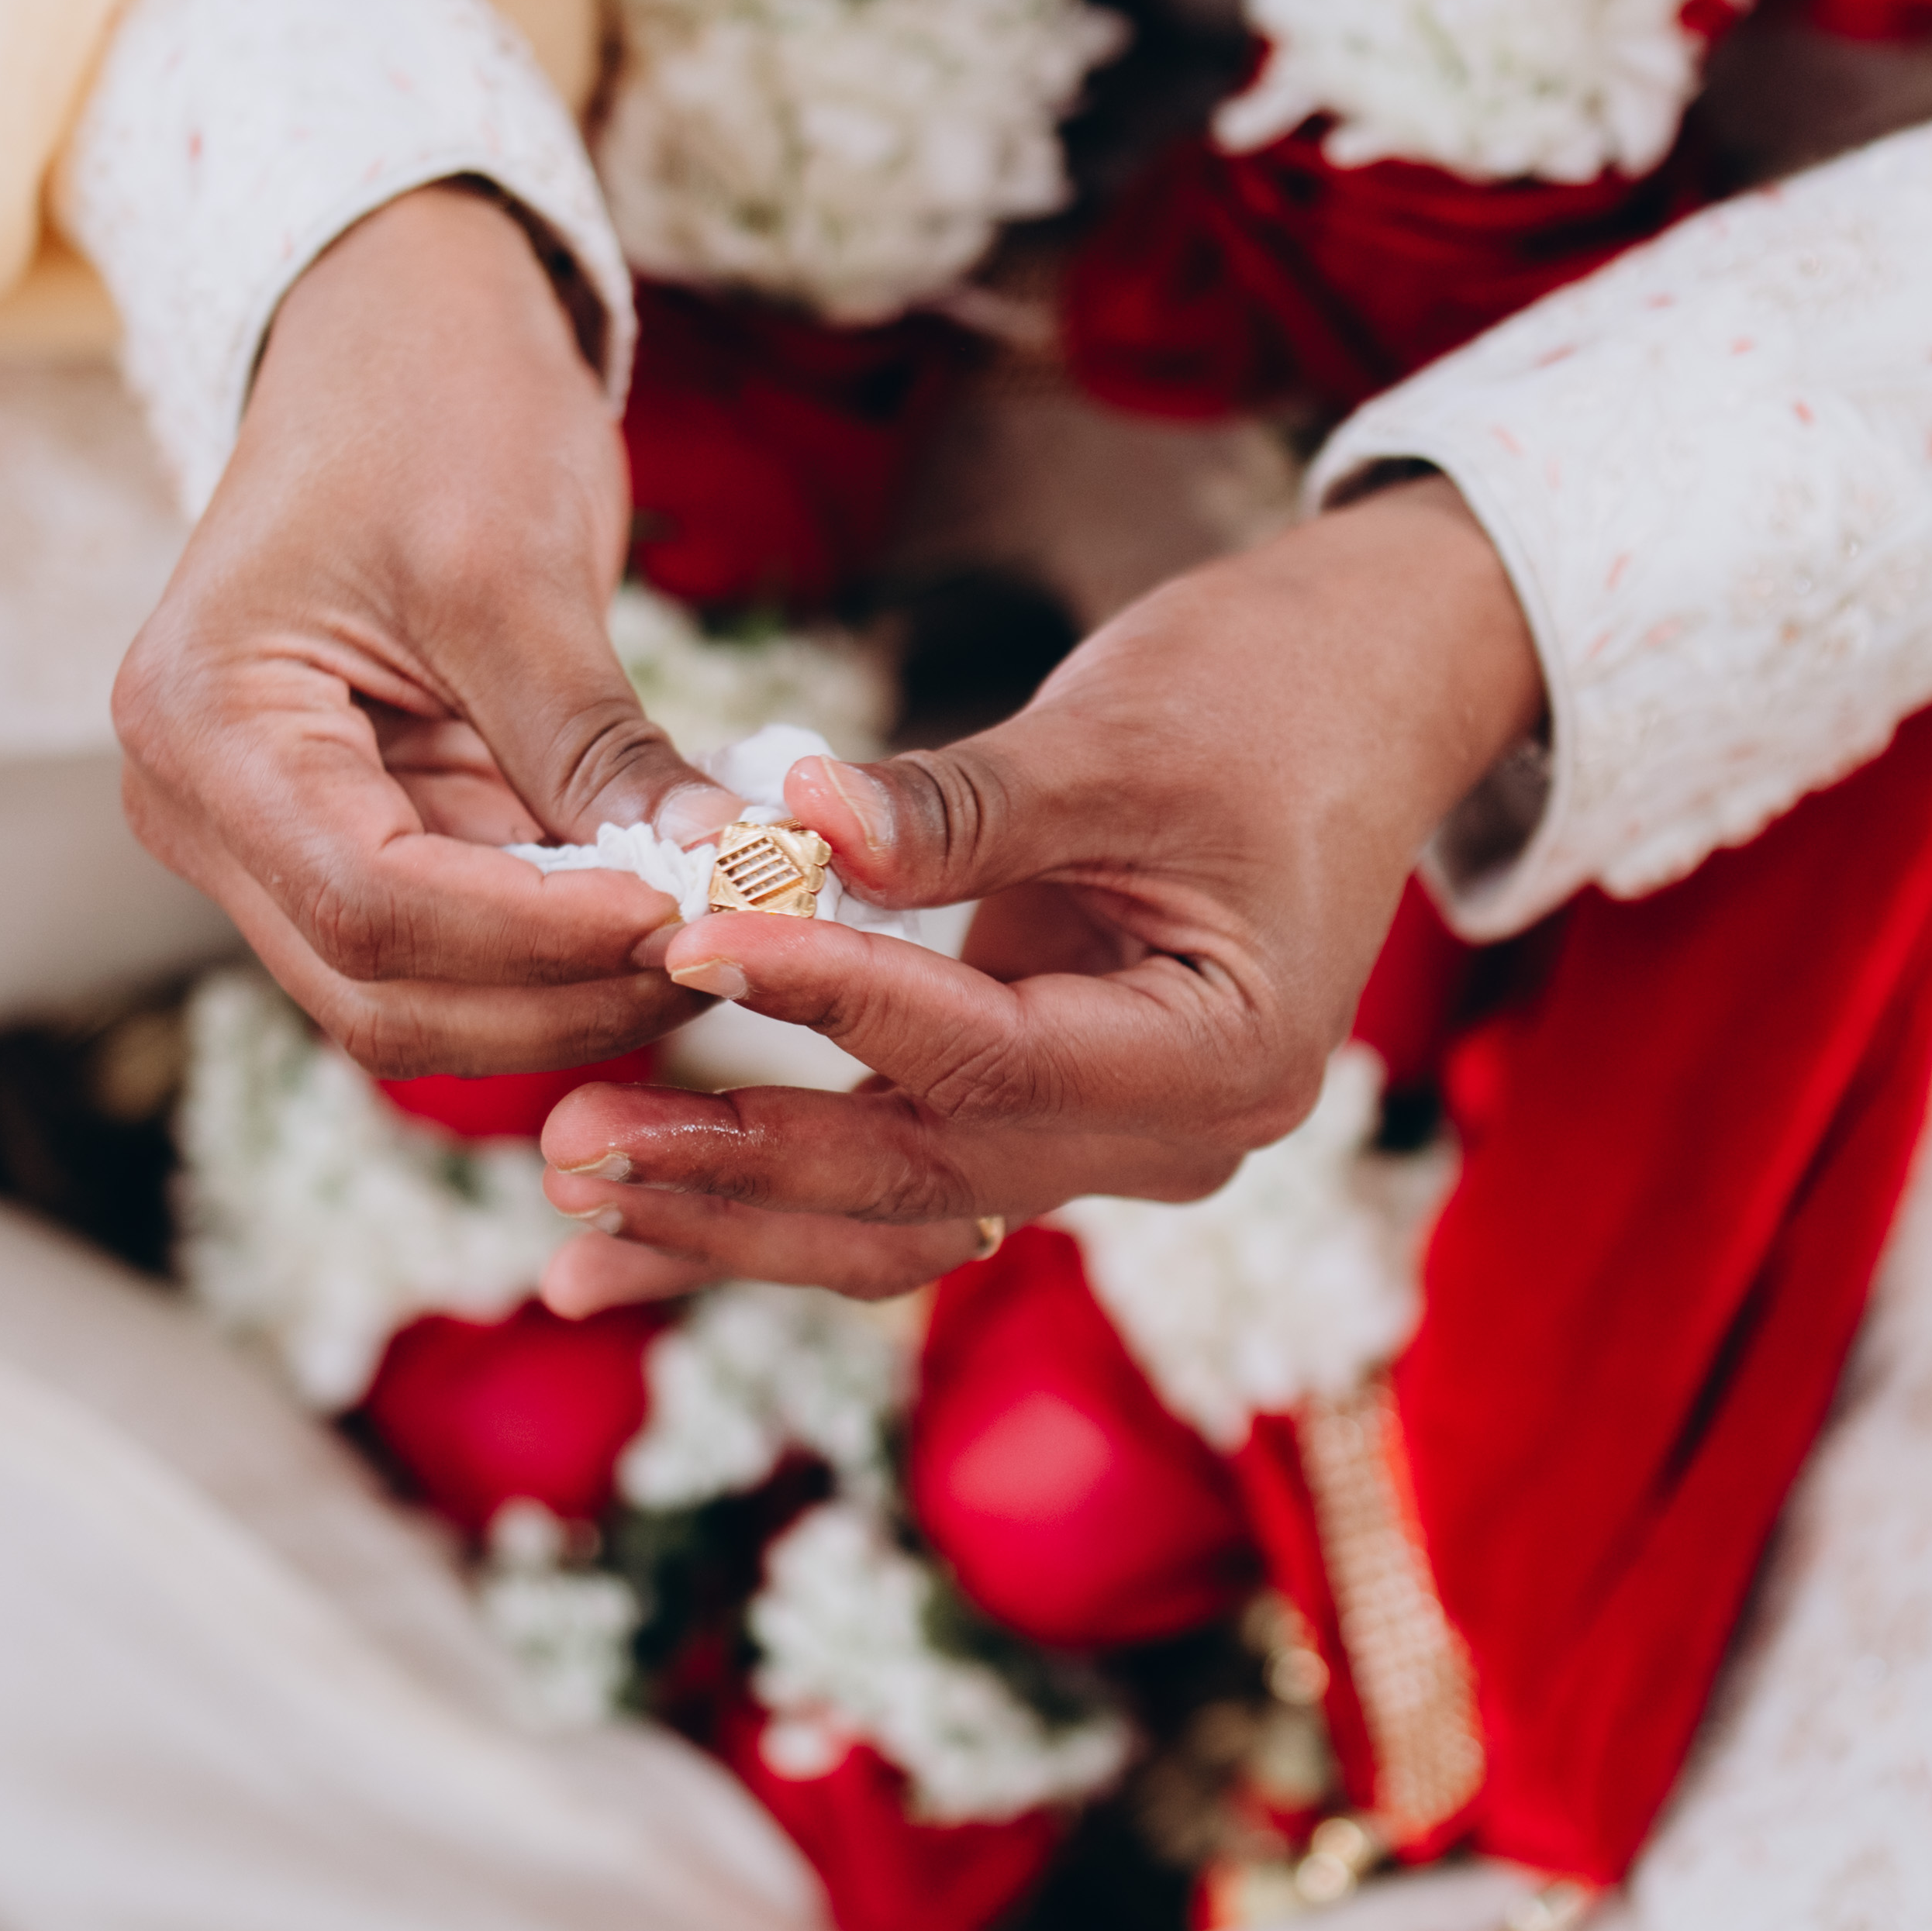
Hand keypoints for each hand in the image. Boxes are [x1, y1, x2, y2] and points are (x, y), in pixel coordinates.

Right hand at [115, 187, 733, 1076]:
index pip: (367, 899)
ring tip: (708, 931)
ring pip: (415, 996)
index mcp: (202, 723)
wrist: (393, 336)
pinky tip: (666, 908)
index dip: (534, 935)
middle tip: (721, 947)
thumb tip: (721, 866)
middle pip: (379, 986)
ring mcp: (266, 836)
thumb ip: (596, 741)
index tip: (681, 914)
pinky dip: (560, 949)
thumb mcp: (512, 568)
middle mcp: (200, 807)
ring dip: (566, 990)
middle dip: (558, 990)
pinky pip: (453, 945)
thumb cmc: (428, 407)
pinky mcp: (350, 837)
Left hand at [533, 476, 1544, 1308]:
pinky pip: (895, 1168)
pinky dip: (769, 1189)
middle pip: (931, 1180)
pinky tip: (623, 1233)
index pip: (992, 1055)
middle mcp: (1175, 1139)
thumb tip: (791, 818)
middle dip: (744, 1166)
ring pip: (900, 1208)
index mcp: (1223, 1056)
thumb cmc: (1265, 697)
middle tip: (572, 1142)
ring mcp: (1111, 1144)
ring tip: (568, 1214)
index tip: (689, 940)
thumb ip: (956, 806)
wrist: (1363, 700)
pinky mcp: (1044, 1114)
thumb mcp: (1116, 735)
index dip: (834, 1002)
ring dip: (733, 1213)